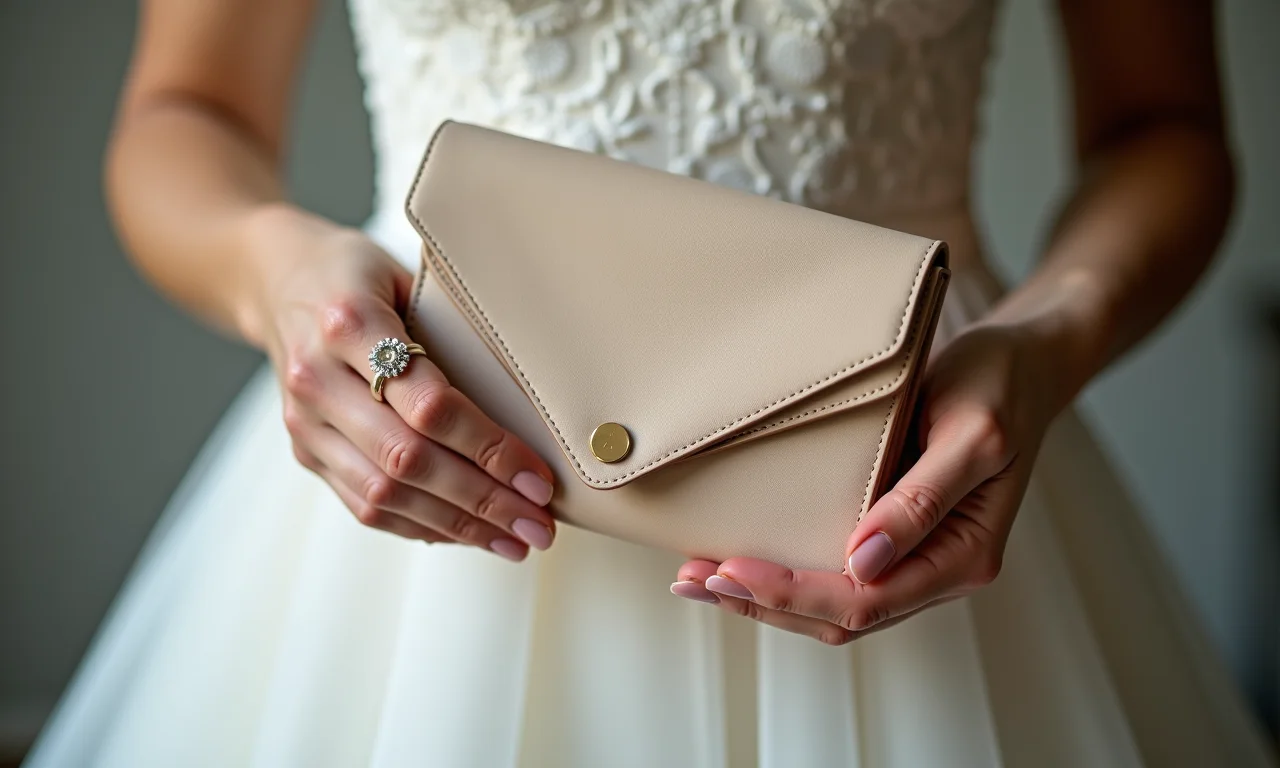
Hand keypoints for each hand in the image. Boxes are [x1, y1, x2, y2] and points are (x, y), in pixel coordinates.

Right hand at [242, 205, 557, 559]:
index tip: (539, 477)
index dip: (489, 448)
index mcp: (348, 322)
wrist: (277, 280)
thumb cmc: (360, 274)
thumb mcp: (407, 274)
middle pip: (407, 459)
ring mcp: (305, 421)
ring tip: (515, 539)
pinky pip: (363, 504)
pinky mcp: (306, 450)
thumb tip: (537, 395)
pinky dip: (421, 525)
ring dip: (457, 525)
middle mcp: (318, 378)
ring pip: (383, 493)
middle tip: (538, 524)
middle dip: (482, 501)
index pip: (429, 404)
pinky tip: (468, 534)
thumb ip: (453, 327)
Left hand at [670, 322, 1063, 643]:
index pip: (866, 599)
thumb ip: (921, 502)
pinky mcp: (892, 538)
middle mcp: (937, 570)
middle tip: (693, 580)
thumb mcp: (969, 433)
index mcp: (962, 555)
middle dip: (762, 604)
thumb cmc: (998, 387)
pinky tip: (742, 563)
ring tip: (699, 580)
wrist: (1021, 364)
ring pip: (834, 608)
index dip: (792, 592)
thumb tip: (862, 562)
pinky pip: (836, 577)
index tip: (730, 570)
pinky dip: (785, 578)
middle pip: (842, 617)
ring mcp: (914, 559)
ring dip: (765, 600)